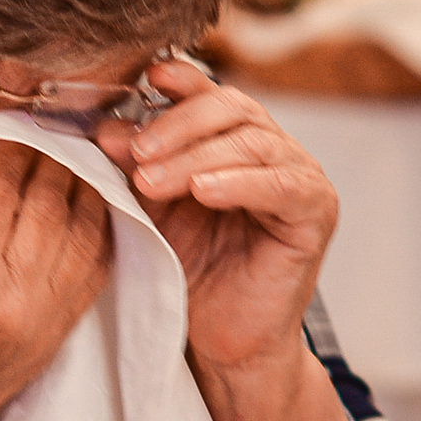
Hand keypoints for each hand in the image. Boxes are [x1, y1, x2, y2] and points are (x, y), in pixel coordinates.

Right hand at [0, 146, 112, 420]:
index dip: (16, 145)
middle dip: (56, 158)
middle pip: (51, 202)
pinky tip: (92, 208)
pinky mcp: (53, 338)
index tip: (20, 124)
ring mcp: (36, 320)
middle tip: (58, 131)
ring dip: (87, 189)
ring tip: (81, 161)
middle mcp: (3, 294)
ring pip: (83, 233)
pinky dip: (100, 233)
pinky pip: (93, 273)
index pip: (4, 184)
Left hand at [95, 60, 334, 376]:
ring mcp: (300, 178)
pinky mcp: (316, 213)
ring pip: (253, 142)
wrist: (220, 341)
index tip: (143, 79)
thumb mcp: (152, 209)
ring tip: (152, 180)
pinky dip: (240, 182)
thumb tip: (104, 127)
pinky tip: (204, 191)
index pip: (211, 94)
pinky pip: (282, 185)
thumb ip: (135, 167)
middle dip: (177, 124)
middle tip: (135, 151)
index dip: (181, 81)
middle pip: (232, 109)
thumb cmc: (188, 272)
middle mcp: (273, 150)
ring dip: (196, 156)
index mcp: (235, 140)